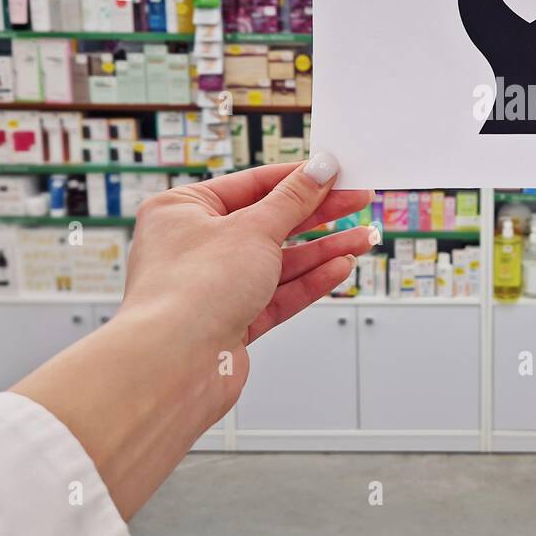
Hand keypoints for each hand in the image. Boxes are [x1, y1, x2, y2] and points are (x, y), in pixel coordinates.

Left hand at [13, 151, 376, 518]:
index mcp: (183, 210)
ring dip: (322, 251)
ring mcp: (212, 286)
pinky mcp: (230, 322)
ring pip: (278, 262)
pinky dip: (309, 282)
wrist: (173, 366)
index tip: (335, 174)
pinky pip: (276, 294)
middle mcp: (194, 246)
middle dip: (318, 216)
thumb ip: (294, 199)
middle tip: (357, 202)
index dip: (298, 179)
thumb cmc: (190, 291)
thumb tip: (320, 169)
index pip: (252, 184)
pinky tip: (339, 268)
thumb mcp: (254, 228)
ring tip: (362, 239)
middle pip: (269, 223)